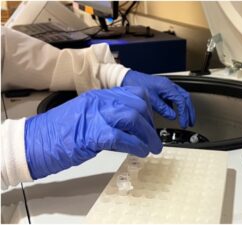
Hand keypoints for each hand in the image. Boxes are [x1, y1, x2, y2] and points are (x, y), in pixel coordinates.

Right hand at [25, 87, 161, 178]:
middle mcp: (100, 101)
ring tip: (152, 148)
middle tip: (154, 139)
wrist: (35, 141)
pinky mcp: (93, 133)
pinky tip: (140, 152)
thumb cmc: (59, 132)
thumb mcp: (87, 117)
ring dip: (147, 136)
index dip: (147, 110)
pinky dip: (136, 146)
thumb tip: (129, 130)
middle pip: (138, 105)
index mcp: (99, 96)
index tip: (149, 124)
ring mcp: (97, 115)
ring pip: (134, 118)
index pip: (134, 94)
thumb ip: (108, 118)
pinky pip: (123, 137)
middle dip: (150, 124)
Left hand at [122, 70, 195, 127]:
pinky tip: (175, 113)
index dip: (184, 114)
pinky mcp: (163, 89)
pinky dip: (178, 105)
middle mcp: (169, 85)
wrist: (127, 78)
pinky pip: (175, 97)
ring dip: (185, 108)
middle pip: (186, 98)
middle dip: (190, 111)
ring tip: (186, 119)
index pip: (182, 101)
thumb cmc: (137, 85)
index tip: (183, 123)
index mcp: (167, 87)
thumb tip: (172, 116)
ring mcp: (167, 87)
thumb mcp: (150, 99)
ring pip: (182, 97)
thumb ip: (162, 108)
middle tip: (190, 122)